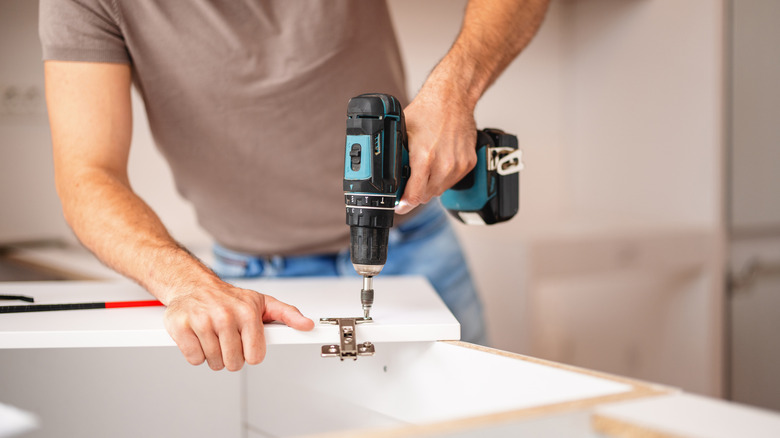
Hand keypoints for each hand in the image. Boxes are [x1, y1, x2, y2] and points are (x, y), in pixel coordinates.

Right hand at [163, 278, 313, 370]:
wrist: (194, 285)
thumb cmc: (229, 298)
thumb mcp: (263, 303)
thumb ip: (287, 315)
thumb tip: (307, 324)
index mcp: (247, 312)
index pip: (254, 357)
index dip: (250, 353)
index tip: (245, 343)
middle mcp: (225, 315)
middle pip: (233, 363)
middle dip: (231, 356)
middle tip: (227, 340)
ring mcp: (201, 320)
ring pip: (213, 362)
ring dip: (213, 355)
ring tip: (213, 337)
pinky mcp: (180, 326)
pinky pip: (194, 359)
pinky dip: (196, 353)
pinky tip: (198, 337)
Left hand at [396, 84, 477, 214]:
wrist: (453, 99)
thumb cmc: (427, 111)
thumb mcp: (402, 132)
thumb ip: (396, 156)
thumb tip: (386, 174)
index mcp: (424, 158)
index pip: (414, 196)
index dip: (404, 203)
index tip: (399, 205)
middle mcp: (444, 165)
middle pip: (426, 196)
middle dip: (415, 192)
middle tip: (409, 183)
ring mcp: (458, 165)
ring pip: (440, 190)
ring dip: (430, 186)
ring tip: (425, 169)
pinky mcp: (468, 163)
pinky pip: (452, 181)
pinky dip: (444, 177)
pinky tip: (439, 162)